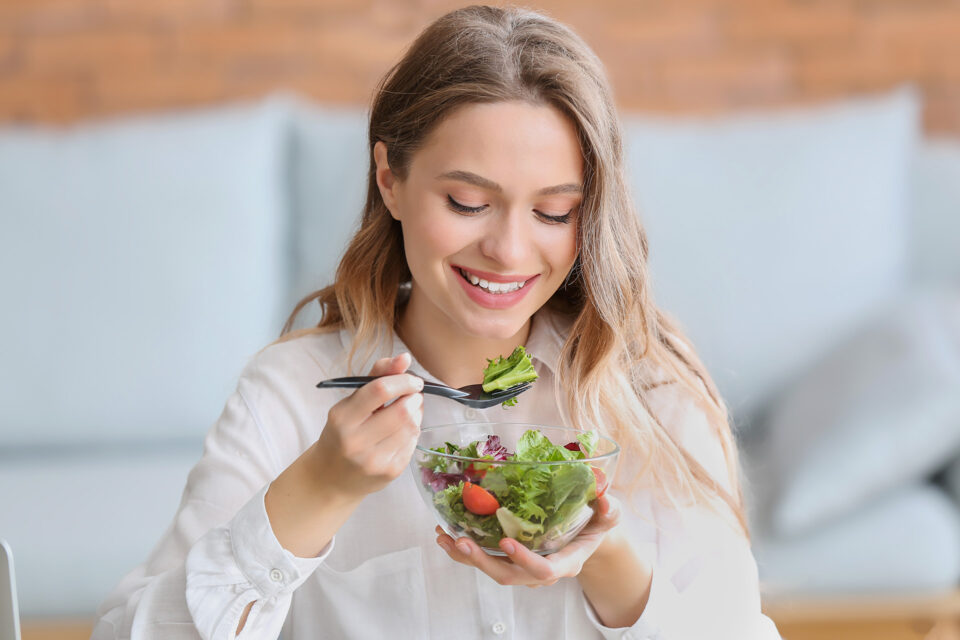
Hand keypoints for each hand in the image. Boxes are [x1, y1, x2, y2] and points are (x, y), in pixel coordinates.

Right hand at [312, 352, 423, 498]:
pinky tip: (402, 432)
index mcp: (342, 418)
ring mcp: (374, 460)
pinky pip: (413, 443)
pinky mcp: (390, 472)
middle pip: (402, 411)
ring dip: (417, 414)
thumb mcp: (350, 403)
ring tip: (408, 412)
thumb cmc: (342, 433)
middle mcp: (356, 441)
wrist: (330, 478)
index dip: (403, 381)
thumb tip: (405, 357)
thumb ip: (377, 376)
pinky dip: (413, 432)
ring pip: (412, 427)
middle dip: (414, 398)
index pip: (380, 390)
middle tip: (413, 396)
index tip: (413, 381)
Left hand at [434, 493, 622, 586]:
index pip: (544, 570)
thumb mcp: (610, 515)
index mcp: (566, 562)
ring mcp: (523, 568)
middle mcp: (541, 571)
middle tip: (462, 542)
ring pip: (492, 570)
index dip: (525, 560)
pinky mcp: (510, 560)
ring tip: (445, 537)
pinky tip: (446, 534)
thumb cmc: (597, 524)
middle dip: (483, 561)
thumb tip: (604, 496)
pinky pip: (485, 560)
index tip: (506, 542)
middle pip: (509, 576)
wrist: (587, 535)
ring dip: (466, 557)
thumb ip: (610, 508)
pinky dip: (464, 550)